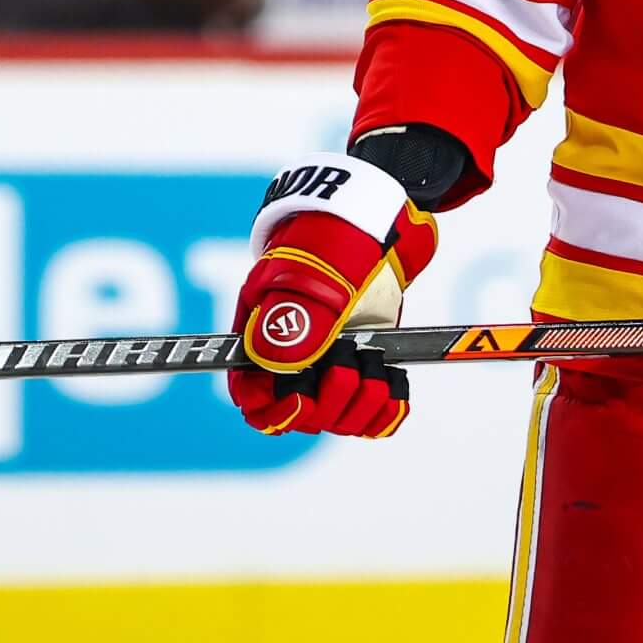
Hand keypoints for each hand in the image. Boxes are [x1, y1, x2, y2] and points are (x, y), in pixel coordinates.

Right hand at [226, 152, 437, 435]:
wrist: (382, 222)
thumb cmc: (336, 237)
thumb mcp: (313, 271)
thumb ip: (298, 317)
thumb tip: (277, 365)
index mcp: (263, 333)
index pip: (251, 396)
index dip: (271, 410)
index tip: (300, 400)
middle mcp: (295, 357)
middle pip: (299, 415)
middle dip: (328, 397)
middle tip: (349, 357)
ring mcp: (333, 365)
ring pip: (337, 420)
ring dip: (360, 399)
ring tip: (373, 358)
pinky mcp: (367, 367)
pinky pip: (372, 417)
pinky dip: (385, 408)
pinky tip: (392, 382)